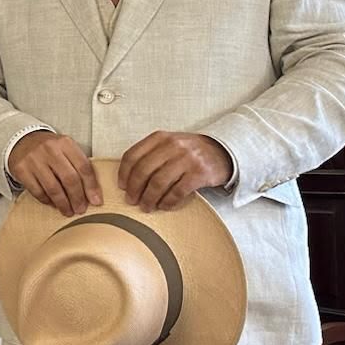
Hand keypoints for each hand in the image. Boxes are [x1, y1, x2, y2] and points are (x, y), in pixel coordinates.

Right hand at [8, 131, 100, 215]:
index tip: (96, 201)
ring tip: (68, 211)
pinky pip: (37, 191)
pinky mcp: (21, 170)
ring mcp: (34, 160)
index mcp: (65, 143)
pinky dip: (47, 200)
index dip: (91, 187)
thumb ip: (78, 166)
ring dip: (63, 203)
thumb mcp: (66, 150)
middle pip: (69, 179)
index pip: (83, 167)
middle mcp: (50, 149)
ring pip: (53, 188)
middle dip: (77, 198)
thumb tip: (92, 193)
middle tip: (80, 209)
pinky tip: (52, 203)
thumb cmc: (49, 149)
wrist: (22, 141)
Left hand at [118, 132, 232, 210]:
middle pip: (143, 170)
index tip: (122, 187)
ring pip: (159, 182)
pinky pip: (178, 191)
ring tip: (146, 207)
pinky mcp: (200, 173)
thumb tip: (127, 179)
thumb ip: (149, 155)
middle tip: (131, 201)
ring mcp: (187, 158)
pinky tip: (164, 206)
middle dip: (134, 189)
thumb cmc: (188, 152)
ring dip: (149, 198)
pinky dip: (168, 201)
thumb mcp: (168, 146)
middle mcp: (173, 145)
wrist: (222, 151)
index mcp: (160, 137)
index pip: (133, 155)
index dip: (124, 173)